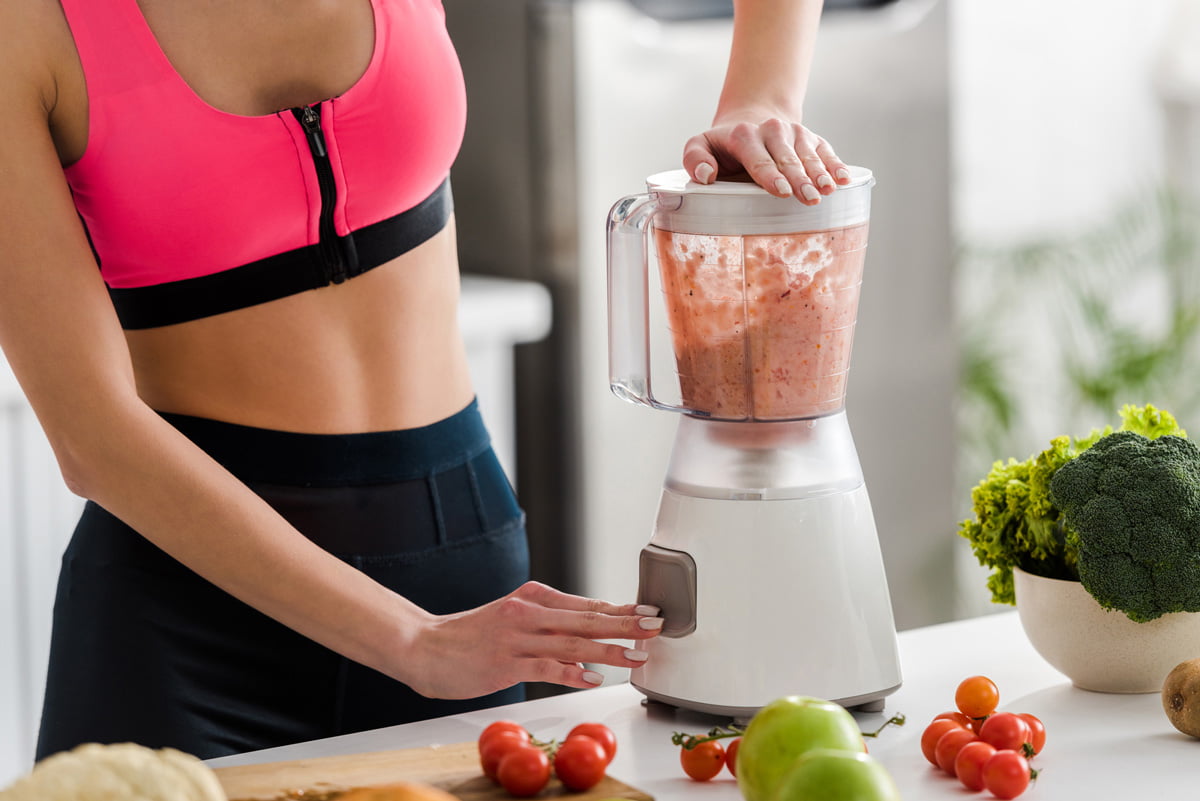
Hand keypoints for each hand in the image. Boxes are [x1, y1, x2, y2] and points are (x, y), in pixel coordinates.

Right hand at [399, 581, 662, 698]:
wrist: (424, 645)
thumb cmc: (471, 635)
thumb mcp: (512, 615)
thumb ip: (547, 621)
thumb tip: (588, 629)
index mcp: (532, 597)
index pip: (585, 604)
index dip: (620, 609)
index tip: (648, 611)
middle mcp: (527, 612)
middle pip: (586, 619)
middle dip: (625, 624)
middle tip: (654, 626)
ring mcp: (516, 637)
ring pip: (571, 643)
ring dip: (608, 650)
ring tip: (635, 656)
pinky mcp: (505, 662)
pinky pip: (545, 667)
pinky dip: (571, 673)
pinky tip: (592, 678)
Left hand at [682, 112, 850, 204]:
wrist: (751, 119)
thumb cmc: (723, 145)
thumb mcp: (699, 146)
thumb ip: (694, 159)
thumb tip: (707, 176)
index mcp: (744, 136)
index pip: (758, 159)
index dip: (770, 175)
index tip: (781, 192)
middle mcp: (773, 130)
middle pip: (788, 159)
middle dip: (799, 179)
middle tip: (810, 198)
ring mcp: (795, 133)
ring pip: (809, 155)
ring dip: (820, 173)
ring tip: (828, 191)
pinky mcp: (812, 139)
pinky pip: (826, 151)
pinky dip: (836, 165)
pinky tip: (845, 179)